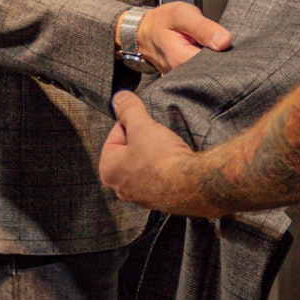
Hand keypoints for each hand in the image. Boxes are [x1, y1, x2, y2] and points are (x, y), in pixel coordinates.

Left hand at [98, 91, 203, 212]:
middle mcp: (121, 188)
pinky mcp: (161, 201)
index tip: (145, 123)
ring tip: (167, 149)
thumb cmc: (161, 160)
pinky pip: (160, 178)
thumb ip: (128, 109)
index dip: (132, 124)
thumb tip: (119, 98)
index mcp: (108, 170)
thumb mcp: (142, 125)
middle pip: (130, 151)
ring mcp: (141, 197)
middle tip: (157, 136)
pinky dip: (167, 170)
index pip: (116, 135)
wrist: (191, 184)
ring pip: (145, 165)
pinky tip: (175, 163)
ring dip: (155, 155)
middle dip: (143, 141)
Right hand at [136, 1, 230, 70]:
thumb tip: (225, 41)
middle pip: (213, 71)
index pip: (216, 65)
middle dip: (220, 57)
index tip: (225, 43)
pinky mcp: (183, 77)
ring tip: (206, 45)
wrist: (142, 31)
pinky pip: (200, 72)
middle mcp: (181, 74)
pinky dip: (205, 62)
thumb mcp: (182, 15)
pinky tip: (202, 52)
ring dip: (212, 59)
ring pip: (207, 72)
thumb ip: (204, 28)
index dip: (225, 54)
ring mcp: (181, 78)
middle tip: (214, 41)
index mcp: (182, 60)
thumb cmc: (161, 21)